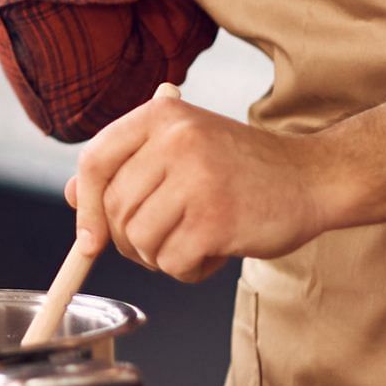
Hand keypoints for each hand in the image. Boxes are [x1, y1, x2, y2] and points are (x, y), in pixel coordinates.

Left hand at [65, 85, 343, 281]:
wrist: (312, 178)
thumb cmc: (242, 168)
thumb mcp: (182, 149)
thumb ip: (128, 167)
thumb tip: (72, 195)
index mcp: (161, 115)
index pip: (94, 161)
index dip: (85, 205)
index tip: (88, 237)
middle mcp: (176, 140)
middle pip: (115, 209)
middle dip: (129, 240)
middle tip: (165, 240)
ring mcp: (196, 179)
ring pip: (139, 240)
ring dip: (161, 256)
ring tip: (195, 240)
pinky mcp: (216, 220)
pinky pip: (172, 263)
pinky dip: (188, 270)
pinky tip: (215, 253)